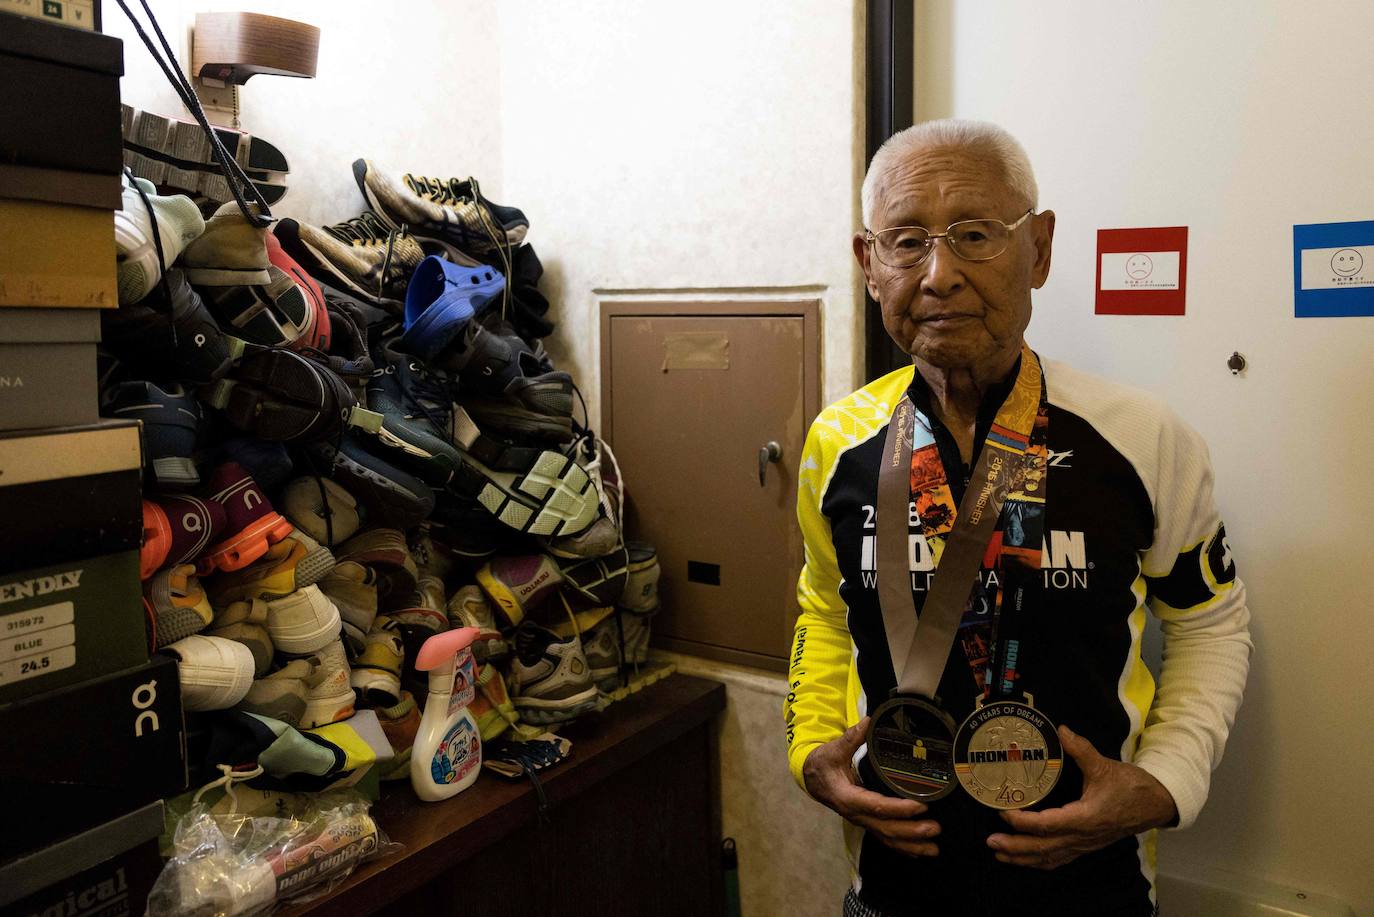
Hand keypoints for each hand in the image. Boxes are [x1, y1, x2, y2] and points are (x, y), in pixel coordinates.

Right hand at [802, 717, 941, 856]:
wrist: (812, 779)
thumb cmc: (823, 764)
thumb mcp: (833, 750)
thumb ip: (850, 738)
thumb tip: (867, 722)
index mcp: (848, 798)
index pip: (877, 806)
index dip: (899, 809)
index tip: (921, 806)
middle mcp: (856, 814)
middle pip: (886, 828)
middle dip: (912, 831)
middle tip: (935, 828)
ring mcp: (862, 821)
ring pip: (887, 838)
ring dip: (911, 845)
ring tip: (934, 849)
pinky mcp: (867, 822)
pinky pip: (886, 838)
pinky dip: (903, 847)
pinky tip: (920, 852)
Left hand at [987, 724, 1177, 869]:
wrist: (1156, 805)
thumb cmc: (1131, 786)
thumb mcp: (1104, 765)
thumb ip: (1080, 749)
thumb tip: (1061, 730)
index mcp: (1086, 818)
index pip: (1049, 825)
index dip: (1024, 821)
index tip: (1003, 811)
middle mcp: (1083, 836)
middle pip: (1044, 848)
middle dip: (1015, 847)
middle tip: (990, 842)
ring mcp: (1085, 845)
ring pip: (1050, 857)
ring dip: (1023, 858)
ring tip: (999, 855)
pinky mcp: (1087, 846)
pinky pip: (1060, 859)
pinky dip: (1040, 862)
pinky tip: (1025, 860)